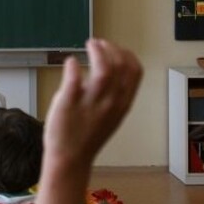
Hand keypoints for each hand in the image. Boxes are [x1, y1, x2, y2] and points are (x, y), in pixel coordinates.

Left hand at [43, 39, 141, 173]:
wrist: (69, 159)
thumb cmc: (86, 136)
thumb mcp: (111, 114)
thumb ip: (112, 93)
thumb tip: (107, 67)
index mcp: (122, 103)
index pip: (135, 71)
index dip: (126, 54)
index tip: (114, 48)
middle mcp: (110, 102)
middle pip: (121, 65)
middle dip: (111, 48)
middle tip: (98, 43)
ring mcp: (91, 104)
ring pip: (103, 70)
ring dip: (98, 52)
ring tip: (89, 45)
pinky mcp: (69, 104)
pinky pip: (74, 79)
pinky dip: (73, 66)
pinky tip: (71, 61)